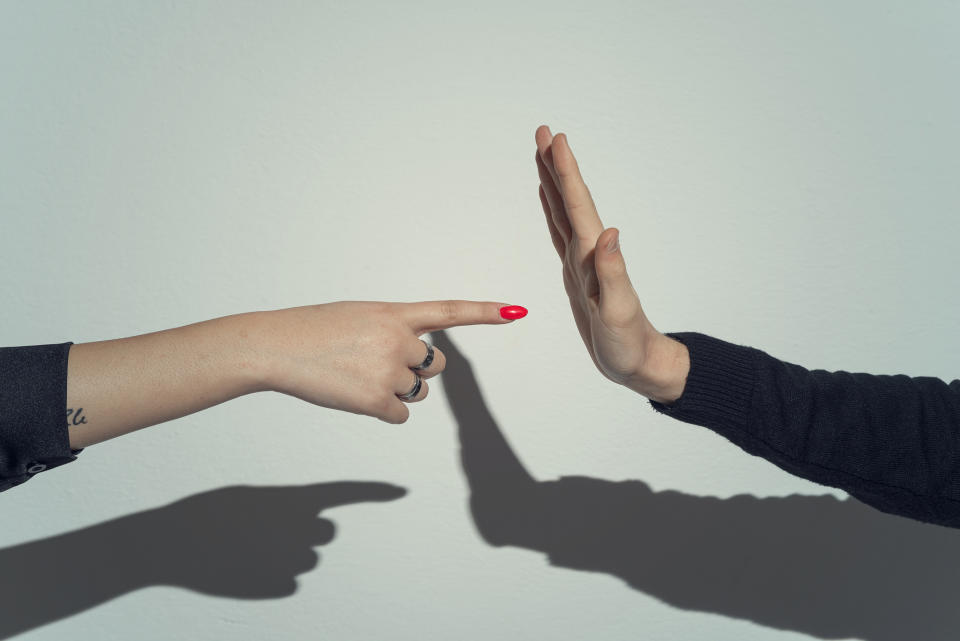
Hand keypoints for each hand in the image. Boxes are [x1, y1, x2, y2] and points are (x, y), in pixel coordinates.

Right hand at [242, 300, 521, 422]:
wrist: (276, 347)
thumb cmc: (313, 331)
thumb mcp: (360, 316)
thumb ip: (394, 330)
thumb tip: (418, 365)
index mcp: (394, 313)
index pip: (449, 312)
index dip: (486, 312)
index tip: (518, 311)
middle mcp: (399, 339)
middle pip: (434, 366)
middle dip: (413, 369)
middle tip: (371, 362)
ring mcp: (388, 370)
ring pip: (416, 392)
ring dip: (394, 390)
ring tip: (355, 375)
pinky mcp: (376, 400)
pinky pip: (400, 414)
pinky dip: (381, 410)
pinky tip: (352, 394)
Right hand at [534, 125, 686, 402]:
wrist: (638, 363)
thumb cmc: (629, 344)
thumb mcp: (618, 312)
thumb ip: (612, 273)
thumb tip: (609, 233)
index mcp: (595, 258)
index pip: (579, 207)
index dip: (566, 174)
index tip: (557, 140)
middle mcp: (588, 253)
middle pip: (569, 201)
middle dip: (555, 166)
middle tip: (543, 132)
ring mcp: (581, 261)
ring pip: (563, 212)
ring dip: (553, 182)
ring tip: (542, 154)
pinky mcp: (577, 273)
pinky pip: (560, 233)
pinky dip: (553, 211)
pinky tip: (548, 199)